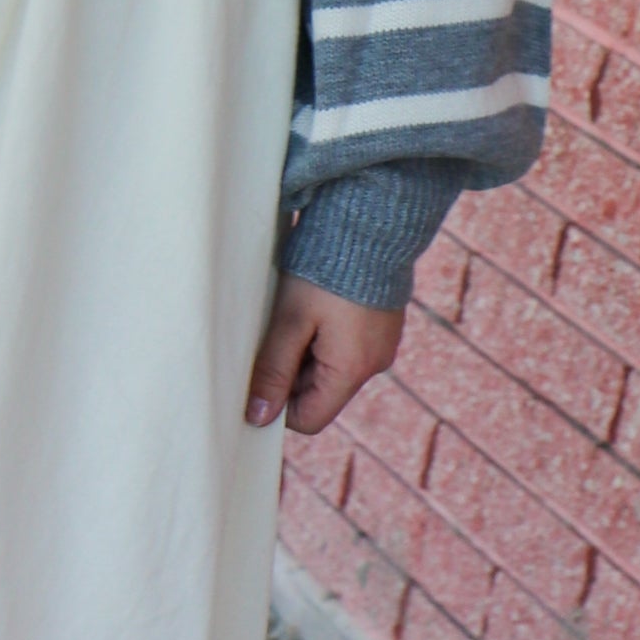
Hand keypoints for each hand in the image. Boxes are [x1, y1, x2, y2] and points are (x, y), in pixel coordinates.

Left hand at [247, 276, 406, 435]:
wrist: (371, 221)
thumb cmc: (327, 269)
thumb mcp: (290, 319)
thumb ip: (273, 369)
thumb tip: (258, 417)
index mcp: (352, 369)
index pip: (309, 419)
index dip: (278, 405)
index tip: (260, 375)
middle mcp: (374, 364)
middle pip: (319, 393)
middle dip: (291, 373)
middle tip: (273, 335)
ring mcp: (381, 344)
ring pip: (330, 368)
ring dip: (306, 352)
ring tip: (295, 314)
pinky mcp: (381, 325)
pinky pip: (346, 347)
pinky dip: (325, 336)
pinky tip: (314, 306)